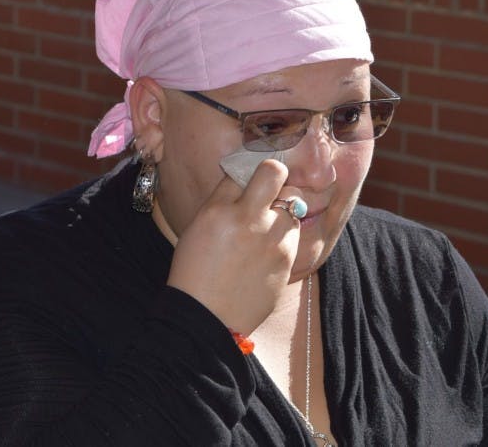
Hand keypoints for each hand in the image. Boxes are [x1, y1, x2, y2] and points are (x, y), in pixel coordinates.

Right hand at [166, 159, 299, 334]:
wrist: (206, 319)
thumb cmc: (194, 273)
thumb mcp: (197, 229)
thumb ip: (221, 201)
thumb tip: (245, 178)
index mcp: (218, 210)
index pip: (242, 168)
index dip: (247, 169)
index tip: (249, 175)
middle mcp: (248, 220)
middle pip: (275, 172)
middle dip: (274, 174)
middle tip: (269, 185)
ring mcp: (271, 241)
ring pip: (291, 205)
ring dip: (280, 211)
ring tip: (263, 229)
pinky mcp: (287, 260)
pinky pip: (293, 234)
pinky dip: (282, 236)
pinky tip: (265, 252)